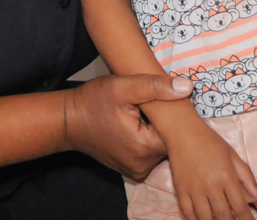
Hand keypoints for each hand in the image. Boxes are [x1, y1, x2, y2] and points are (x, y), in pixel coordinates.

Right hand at [64, 74, 191, 180]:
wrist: (69, 120)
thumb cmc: (94, 101)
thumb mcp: (123, 86)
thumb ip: (156, 86)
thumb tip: (187, 88)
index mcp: (145, 147)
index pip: (179, 134)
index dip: (177, 116)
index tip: (170, 102)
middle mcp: (143, 165)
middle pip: (171, 143)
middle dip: (168, 125)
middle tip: (156, 106)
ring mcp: (136, 170)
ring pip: (161, 149)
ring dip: (158, 133)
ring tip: (147, 115)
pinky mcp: (131, 170)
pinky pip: (150, 155)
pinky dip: (149, 141)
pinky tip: (141, 126)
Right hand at [163, 121, 256, 219]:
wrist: (182, 130)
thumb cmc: (210, 141)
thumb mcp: (232, 154)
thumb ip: (246, 175)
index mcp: (227, 176)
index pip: (240, 207)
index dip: (247, 219)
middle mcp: (211, 185)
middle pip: (224, 216)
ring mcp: (194, 189)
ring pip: (205, 218)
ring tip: (218, 219)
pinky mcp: (180, 189)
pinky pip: (187, 212)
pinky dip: (194, 219)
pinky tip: (200, 219)